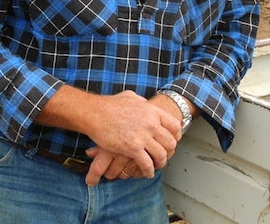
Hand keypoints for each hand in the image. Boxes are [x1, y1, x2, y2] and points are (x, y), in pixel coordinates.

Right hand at [36, 87, 181, 185]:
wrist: (94, 113)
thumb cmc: (108, 105)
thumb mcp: (130, 97)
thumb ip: (142, 102)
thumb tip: (146, 104)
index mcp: (151, 111)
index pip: (174, 126)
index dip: (175, 136)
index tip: (172, 141)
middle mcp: (150, 124)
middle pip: (170, 142)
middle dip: (169, 151)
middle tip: (164, 155)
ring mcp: (142, 136)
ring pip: (161, 155)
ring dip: (160, 163)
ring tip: (156, 166)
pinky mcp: (132, 148)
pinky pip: (147, 163)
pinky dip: (148, 171)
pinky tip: (146, 173)